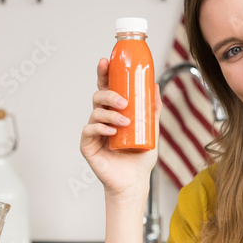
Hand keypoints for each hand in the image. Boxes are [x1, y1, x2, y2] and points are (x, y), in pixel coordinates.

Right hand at [79, 58, 158, 197]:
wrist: (135, 181)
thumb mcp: (151, 129)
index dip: (104, 73)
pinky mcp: (88, 145)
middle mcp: (102, 119)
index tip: (106, 61)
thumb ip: (152, 109)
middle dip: (109, 93)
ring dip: (110, 114)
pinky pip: (89, 130)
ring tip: (124, 122)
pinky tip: (111, 131)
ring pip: (95, 112)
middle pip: (98, 96)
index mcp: (114, 112)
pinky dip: (100, 128)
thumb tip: (155, 85)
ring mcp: (94, 131)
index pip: (107, 88)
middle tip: (123, 101)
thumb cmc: (140, 157)